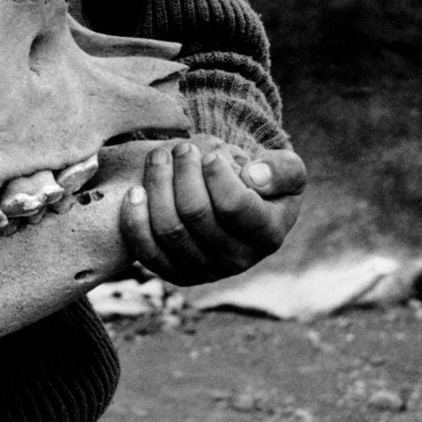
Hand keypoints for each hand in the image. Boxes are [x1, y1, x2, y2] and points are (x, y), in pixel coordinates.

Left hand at [117, 138, 303, 285]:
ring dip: (157, 187)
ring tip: (159, 158)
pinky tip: (135, 192)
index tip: (210, 155)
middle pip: (195, 214)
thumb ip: (282, 169)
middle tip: (182, 148)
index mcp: (267, 235)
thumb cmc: (262, 183)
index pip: (234, 207)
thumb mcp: (286, 169)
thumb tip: (254, 177)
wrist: (239, 205)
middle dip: (183, 173)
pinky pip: (147, 251)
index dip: (216, 176)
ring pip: (168, 230)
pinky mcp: (175, 273)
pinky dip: (135, 221)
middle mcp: (237, 260)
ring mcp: (204, 271)